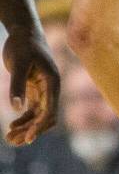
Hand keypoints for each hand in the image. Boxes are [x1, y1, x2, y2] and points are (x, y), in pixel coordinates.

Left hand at [2, 30, 59, 145]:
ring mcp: (44, 89)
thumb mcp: (19, 64)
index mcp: (53, 82)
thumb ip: (17, 86)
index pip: (50, 110)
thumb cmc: (23, 45)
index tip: (28, 139)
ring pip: (39, 115)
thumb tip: (16, 109)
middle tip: (13, 141)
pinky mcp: (35, 89)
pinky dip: (24, 119)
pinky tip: (12, 125)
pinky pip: (33, 109)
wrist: (24, 32)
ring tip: (9, 138)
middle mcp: (51, 88)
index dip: (40, 126)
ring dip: (27, 127)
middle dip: (32, 130)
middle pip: (46, 117)